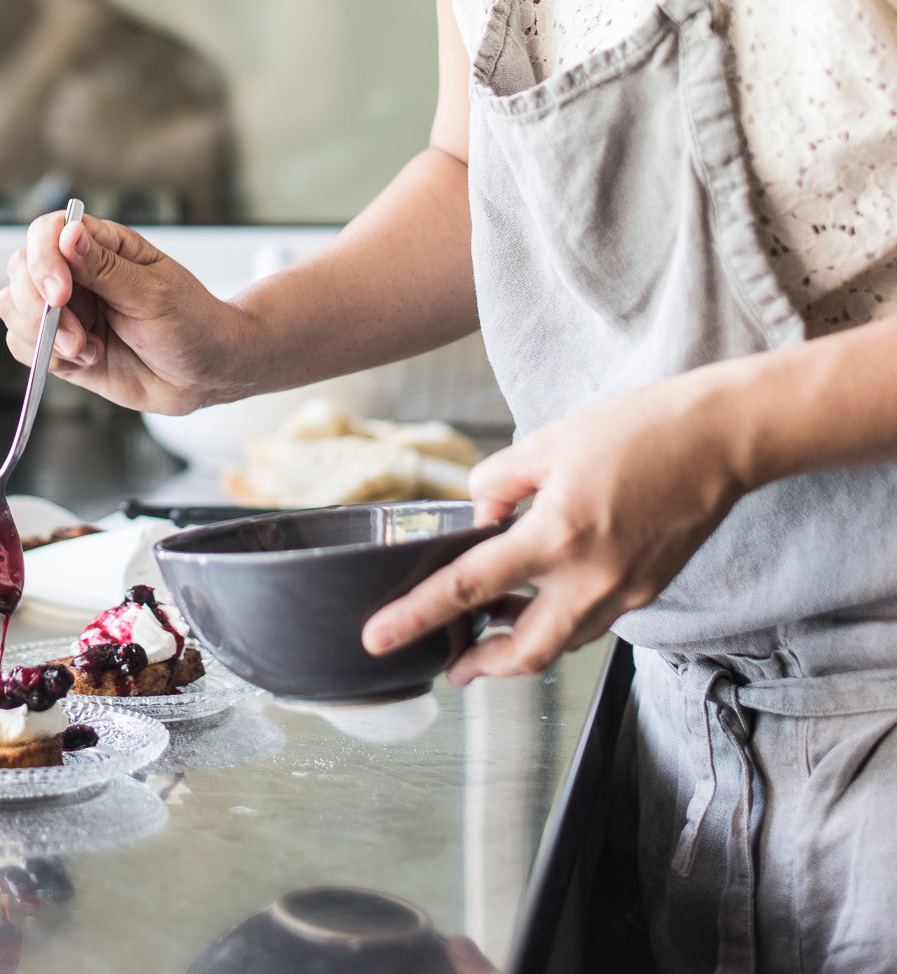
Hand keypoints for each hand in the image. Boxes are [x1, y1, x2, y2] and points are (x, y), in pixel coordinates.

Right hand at [0, 211, 243, 413]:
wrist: (206, 374)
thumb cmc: (193, 323)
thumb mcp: (154, 293)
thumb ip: (105, 268)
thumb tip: (67, 234)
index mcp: (103, 245)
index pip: (46, 233)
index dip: (43, 259)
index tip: (61, 293)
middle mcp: (77, 273)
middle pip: (20, 270)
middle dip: (38, 307)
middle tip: (76, 338)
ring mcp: (67, 309)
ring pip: (14, 308)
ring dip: (42, 336)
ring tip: (87, 350)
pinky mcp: (61, 345)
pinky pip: (22, 345)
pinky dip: (44, 357)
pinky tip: (85, 359)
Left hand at [360, 369, 748, 680]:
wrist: (718, 440)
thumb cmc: (637, 431)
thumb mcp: (548, 441)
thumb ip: (500, 480)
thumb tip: (480, 513)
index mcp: (556, 534)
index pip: (469, 587)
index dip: (416, 616)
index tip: (378, 637)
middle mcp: (590, 577)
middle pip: (522, 651)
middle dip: (479, 665)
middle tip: (449, 664)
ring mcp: (624, 592)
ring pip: (559, 643)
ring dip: (518, 643)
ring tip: (488, 627)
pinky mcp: (646, 591)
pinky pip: (590, 622)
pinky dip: (557, 620)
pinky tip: (539, 598)